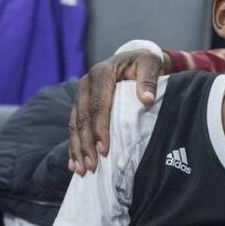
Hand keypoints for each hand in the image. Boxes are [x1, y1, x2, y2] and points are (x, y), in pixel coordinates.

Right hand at [68, 49, 168, 174]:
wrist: (135, 57)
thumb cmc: (145, 62)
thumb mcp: (150, 63)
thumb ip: (148, 80)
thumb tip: (147, 99)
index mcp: (102, 73)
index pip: (98, 105)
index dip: (100, 128)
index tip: (104, 149)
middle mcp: (86, 82)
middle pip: (83, 117)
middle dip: (86, 144)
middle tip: (91, 166)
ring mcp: (81, 93)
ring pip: (75, 123)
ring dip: (77, 147)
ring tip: (81, 169)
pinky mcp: (81, 102)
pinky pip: (74, 124)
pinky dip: (74, 143)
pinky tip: (73, 161)